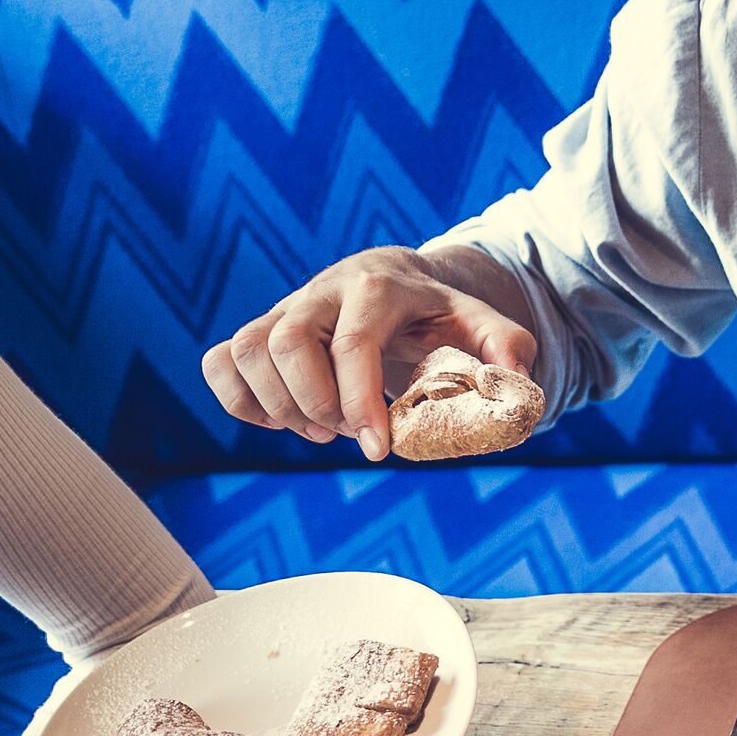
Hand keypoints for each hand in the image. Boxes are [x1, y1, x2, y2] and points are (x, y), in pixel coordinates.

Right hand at [205, 250, 537, 461]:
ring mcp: (285, 308)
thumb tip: (515, 381)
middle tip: (349, 432)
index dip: (359, 400)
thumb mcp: (480, 325)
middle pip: (286, 342)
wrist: (398, 285)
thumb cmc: (439, 315)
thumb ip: (505, 348)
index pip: (353, 340)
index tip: (376, 449)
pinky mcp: (259, 330)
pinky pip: (220, 362)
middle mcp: (322, 291)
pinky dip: (241, 402)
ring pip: (246, 351)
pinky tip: (283, 419)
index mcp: (379, 287)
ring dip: (278, 406)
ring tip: (321, 427)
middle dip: (315, 404)